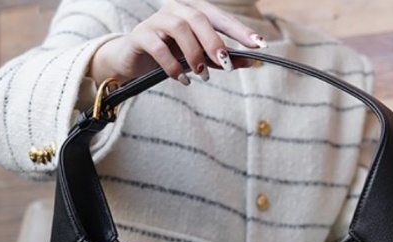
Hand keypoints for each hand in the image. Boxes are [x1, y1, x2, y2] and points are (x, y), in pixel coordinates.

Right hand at [89, 0, 267, 84]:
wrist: (133, 61)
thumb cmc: (170, 56)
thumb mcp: (198, 58)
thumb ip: (221, 59)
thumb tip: (251, 62)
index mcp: (192, 10)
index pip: (219, 17)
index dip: (240, 30)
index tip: (259, 45)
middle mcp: (175, 9)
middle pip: (199, 18)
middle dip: (216, 42)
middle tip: (226, 66)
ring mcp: (156, 20)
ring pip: (180, 28)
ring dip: (194, 53)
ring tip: (202, 75)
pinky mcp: (141, 35)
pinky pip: (159, 47)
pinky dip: (173, 65)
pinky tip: (182, 79)